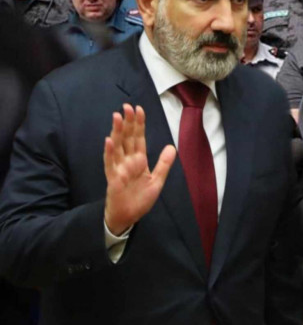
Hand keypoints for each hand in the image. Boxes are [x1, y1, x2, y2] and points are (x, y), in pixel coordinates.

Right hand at [104, 104, 176, 234]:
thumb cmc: (139, 199)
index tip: (139, 109)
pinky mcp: (113, 179)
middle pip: (127, 138)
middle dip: (128, 123)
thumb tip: (172, 146)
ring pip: (117, 146)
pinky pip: (110, 164)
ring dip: (116, 132)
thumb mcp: (157, 181)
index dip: (139, 124)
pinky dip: (109, 152)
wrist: (128, 217)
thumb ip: (164, 164)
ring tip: (117, 117)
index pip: (138, 138)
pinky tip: (109, 141)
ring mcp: (119, 169)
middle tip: (127, 106)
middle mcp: (128, 161)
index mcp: (139, 160)